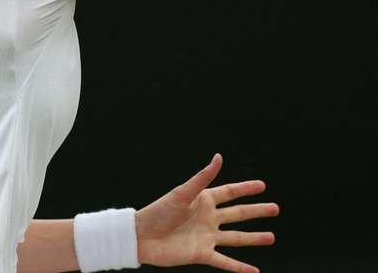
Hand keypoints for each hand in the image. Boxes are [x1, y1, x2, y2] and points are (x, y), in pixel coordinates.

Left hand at [135, 154, 278, 272]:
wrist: (142, 236)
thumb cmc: (159, 211)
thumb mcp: (183, 193)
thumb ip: (202, 177)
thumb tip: (219, 157)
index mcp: (202, 200)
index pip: (229, 192)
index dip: (245, 189)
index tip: (262, 185)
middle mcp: (207, 218)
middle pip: (237, 214)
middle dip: (256, 211)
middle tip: (275, 208)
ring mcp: (206, 236)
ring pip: (236, 238)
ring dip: (254, 238)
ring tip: (271, 237)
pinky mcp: (202, 254)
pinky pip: (225, 261)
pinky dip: (240, 267)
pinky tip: (254, 271)